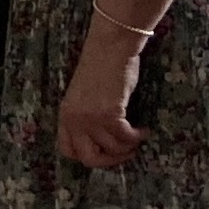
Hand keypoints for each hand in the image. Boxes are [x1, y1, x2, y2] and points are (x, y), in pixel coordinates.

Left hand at [59, 32, 146, 167]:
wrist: (109, 47)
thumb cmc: (100, 67)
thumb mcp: (84, 97)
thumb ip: (86, 119)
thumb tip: (102, 142)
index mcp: (65, 115)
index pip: (67, 150)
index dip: (87, 156)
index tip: (104, 153)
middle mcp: (74, 120)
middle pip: (89, 159)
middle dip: (110, 161)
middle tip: (125, 153)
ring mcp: (91, 118)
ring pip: (113, 149)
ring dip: (129, 146)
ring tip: (137, 136)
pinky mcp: (109, 114)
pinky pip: (127, 137)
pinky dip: (138, 136)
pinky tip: (143, 130)